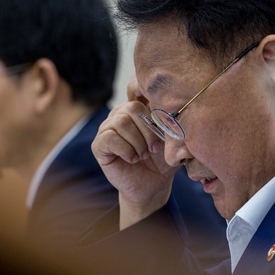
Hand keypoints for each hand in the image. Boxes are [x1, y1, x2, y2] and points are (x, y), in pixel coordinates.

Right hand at [91, 79, 177, 228]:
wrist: (153, 187)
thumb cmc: (163, 161)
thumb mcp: (173, 139)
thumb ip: (171, 121)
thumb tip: (176, 106)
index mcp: (137, 108)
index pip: (135, 87)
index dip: (143, 91)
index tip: (158, 109)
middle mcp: (120, 114)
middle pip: (132, 107)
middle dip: (148, 130)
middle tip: (154, 148)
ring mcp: (107, 128)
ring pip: (121, 122)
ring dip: (138, 142)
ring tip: (143, 155)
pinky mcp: (99, 145)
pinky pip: (110, 137)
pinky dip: (126, 150)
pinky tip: (132, 159)